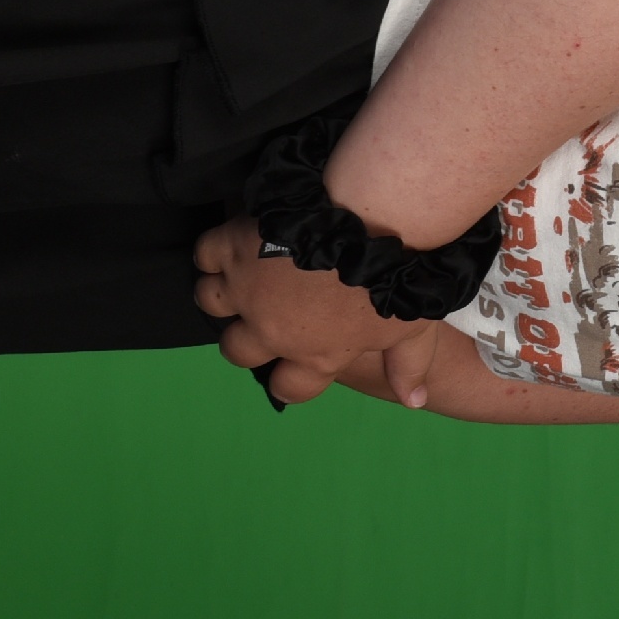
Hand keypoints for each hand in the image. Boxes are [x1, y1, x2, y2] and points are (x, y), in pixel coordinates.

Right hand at [191, 217, 451, 408]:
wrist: (376, 217)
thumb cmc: (398, 275)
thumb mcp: (414, 326)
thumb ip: (408, 365)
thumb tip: (414, 401)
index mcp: (315, 355)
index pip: (288, 388)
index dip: (286, 379)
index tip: (289, 364)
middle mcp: (272, 331)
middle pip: (236, 350)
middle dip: (244, 337)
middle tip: (260, 313)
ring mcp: (247, 290)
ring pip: (211, 302)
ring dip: (224, 291)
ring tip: (243, 277)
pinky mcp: (232, 248)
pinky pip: (204, 255)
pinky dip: (214, 249)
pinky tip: (233, 243)